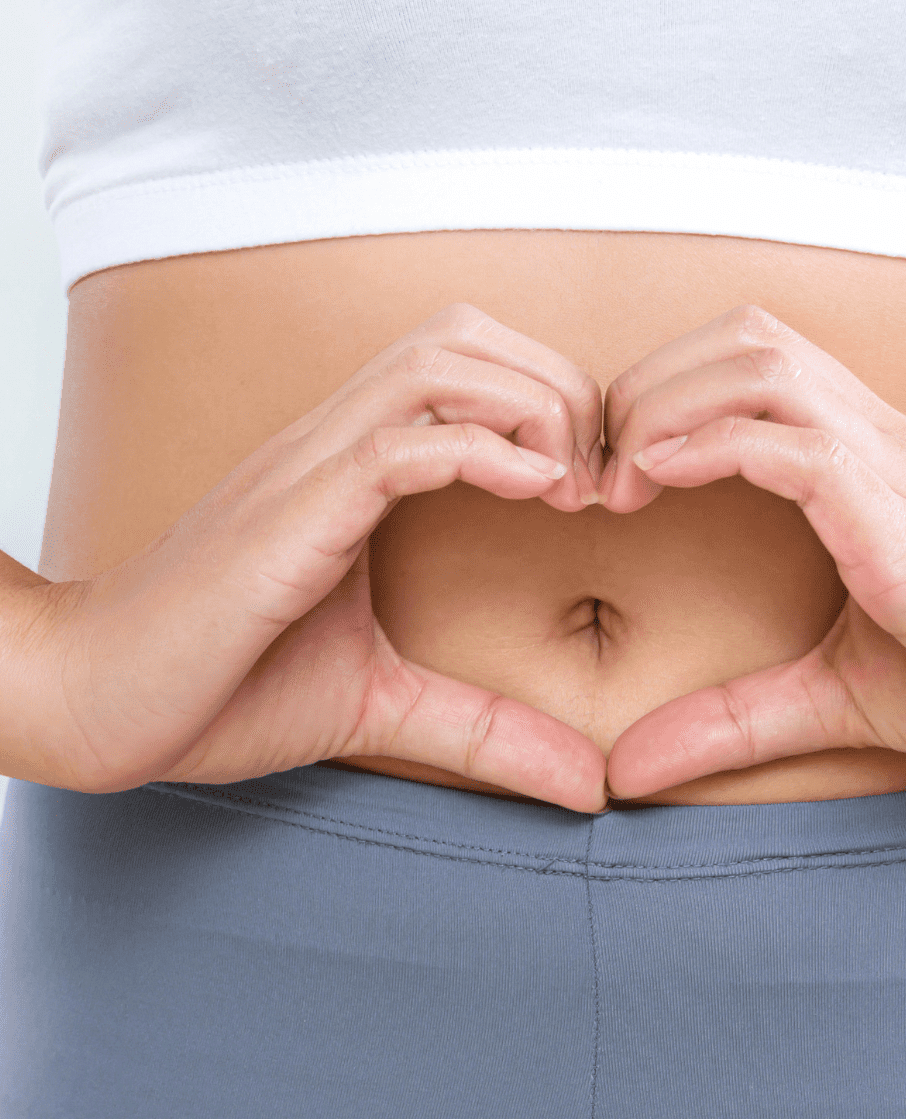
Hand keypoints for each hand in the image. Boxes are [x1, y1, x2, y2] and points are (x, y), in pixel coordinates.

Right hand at [29, 304, 607, 811]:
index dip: (550, 402)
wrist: (94, 700)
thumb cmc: (222, 687)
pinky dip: (478, 451)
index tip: (596, 484)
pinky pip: (394, 444)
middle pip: (464, 336)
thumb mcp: (382, 703)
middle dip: (555, 385)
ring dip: (528, 407)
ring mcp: (306, 469)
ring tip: (567, 486)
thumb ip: (484, 728)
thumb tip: (586, 782)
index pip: (468, 367)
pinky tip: (532, 494)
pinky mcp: (288, 514)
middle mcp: (332, 444)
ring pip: (435, 363)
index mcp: (355, 467)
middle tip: (597, 476)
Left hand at [599, 305, 905, 798]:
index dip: (664, 396)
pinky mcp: (905, 518)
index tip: (611, 472)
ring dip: (665, 406)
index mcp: (865, 461)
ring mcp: (894, 467)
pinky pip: (796, 441)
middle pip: (743, 337)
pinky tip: (656, 481)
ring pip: (759, 363)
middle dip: (647, 384)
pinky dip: (709, 445)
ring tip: (617, 480)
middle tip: (595, 468)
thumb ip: (731, 720)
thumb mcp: (836, 696)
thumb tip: (626, 769)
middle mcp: (878, 440)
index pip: (751, 364)